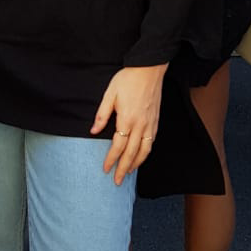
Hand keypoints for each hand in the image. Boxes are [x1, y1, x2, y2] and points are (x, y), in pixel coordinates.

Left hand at [91, 63, 167, 182]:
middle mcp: (140, 125)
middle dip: (123, 169)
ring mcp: (150, 124)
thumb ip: (102, 115)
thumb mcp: (110, 94)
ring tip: (128, 173)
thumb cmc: (128, 79)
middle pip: (132, 153)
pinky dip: (146, 153)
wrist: (149, 69)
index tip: (105, 169)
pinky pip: (152, 142)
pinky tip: (141, 156)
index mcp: (127, 119)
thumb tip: (93, 131)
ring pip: (144, 151)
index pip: (118, 146)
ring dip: (136, 164)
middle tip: (117, 181)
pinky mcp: (156, 121)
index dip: (111, 159)